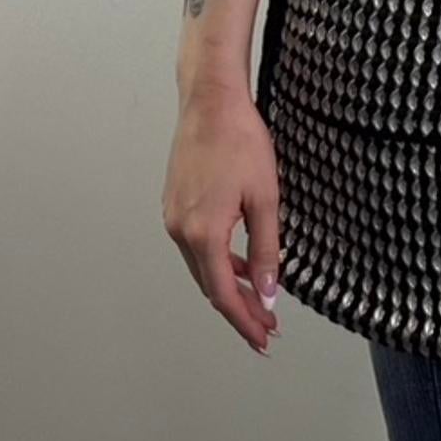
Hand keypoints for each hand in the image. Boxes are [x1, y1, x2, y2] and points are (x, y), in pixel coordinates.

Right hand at [162, 82, 281, 354]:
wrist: (211, 101)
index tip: (264, 339)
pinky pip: (196, 246)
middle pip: (209, 285)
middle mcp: (179, 231)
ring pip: (201, 267)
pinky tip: (238, 263)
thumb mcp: (265, 198)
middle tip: (266, 329)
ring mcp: (172, 217)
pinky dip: (217, 261)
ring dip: (227, 286)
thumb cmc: (242, 142)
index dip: (245, 319)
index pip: (223, 293)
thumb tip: (267, 292)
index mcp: (203, 233)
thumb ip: (266, 249)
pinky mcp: (174, 203)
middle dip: (239, 309)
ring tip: (256, 302)